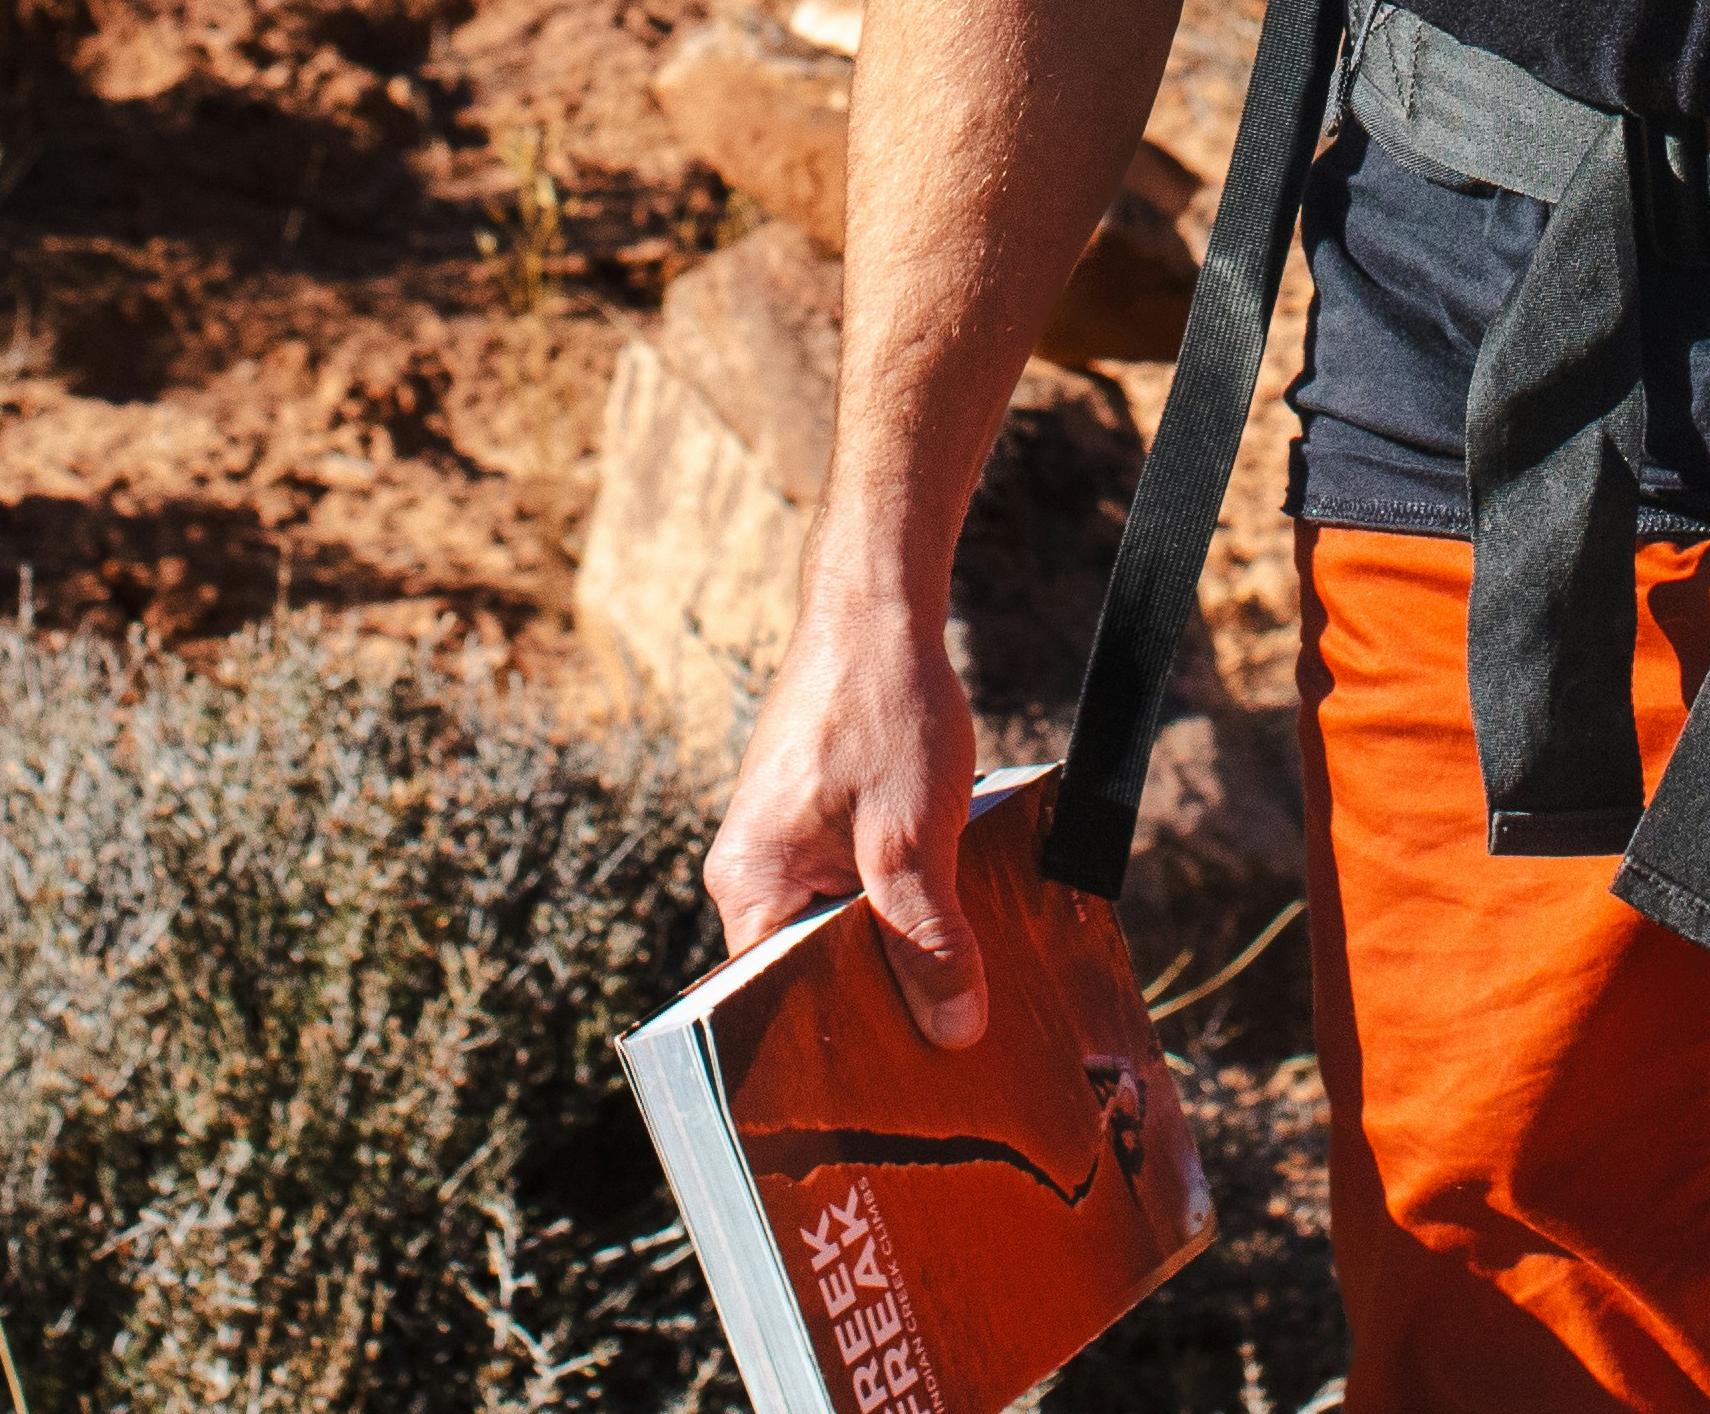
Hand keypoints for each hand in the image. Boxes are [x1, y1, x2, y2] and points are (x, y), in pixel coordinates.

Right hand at [702, 564, 996, 1047]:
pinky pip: (853, 894)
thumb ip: (928, 938)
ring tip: (960, 1001)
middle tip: (941, 1064)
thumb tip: (953, 1033)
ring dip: (896, 956)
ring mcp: (783, 846)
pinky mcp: (818, 823)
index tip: (883, 1105)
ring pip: (839, 935)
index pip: (768, 1008)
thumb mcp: (917, 838)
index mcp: (749, 883)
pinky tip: (953, 928)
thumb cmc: (885, 708)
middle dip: (874, 1011)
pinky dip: (899, 912)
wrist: (880, 605)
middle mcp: (752, 871)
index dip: (826, 1057)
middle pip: (808, 977)